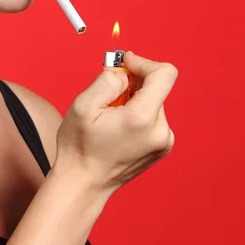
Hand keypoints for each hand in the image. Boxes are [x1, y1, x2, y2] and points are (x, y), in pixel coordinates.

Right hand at [53, 51, 177, 196]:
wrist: (84, 183)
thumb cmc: (80, 145)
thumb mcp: (83, 105)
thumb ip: (107, 80)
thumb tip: (125, 72)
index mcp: (142, 118)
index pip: (164, 74)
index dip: (143, 62)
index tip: (123, 63)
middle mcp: (160, 130)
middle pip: (155, 86)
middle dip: (131, 81)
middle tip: (106, 91)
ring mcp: (164, 141)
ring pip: (152, 100)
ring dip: (132, 97)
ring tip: (109, 114)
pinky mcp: (161, 146)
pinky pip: (152, 115)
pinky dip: (135, 111)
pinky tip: (117, 125)